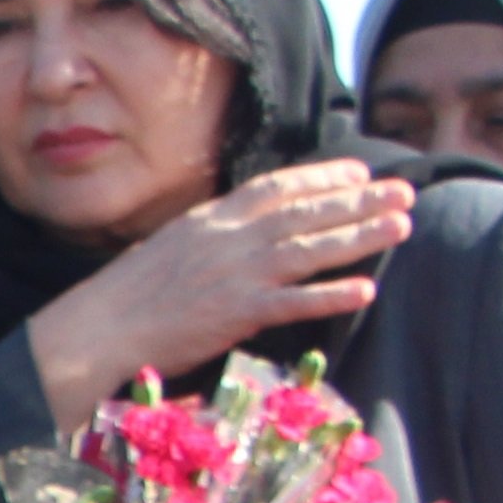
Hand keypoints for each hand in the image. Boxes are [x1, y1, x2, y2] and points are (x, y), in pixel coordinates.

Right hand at [24, 160, 412, 426]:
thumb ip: (214, 235)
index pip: (277, 187)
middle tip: (404, 191)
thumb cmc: (127, 295)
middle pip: (306, 212)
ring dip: (360, 236)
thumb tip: (247, 231)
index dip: (322, 177)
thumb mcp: (170, 246)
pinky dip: (330, 295)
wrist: (98, 329)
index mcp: (212, 218)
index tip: (359, 172)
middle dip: (359, 200)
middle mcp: (229, 239)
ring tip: (402, 226)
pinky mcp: (237, 314)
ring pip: (310, 248)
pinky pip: (295, 302)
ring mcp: (236, 275)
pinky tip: (363, 290)